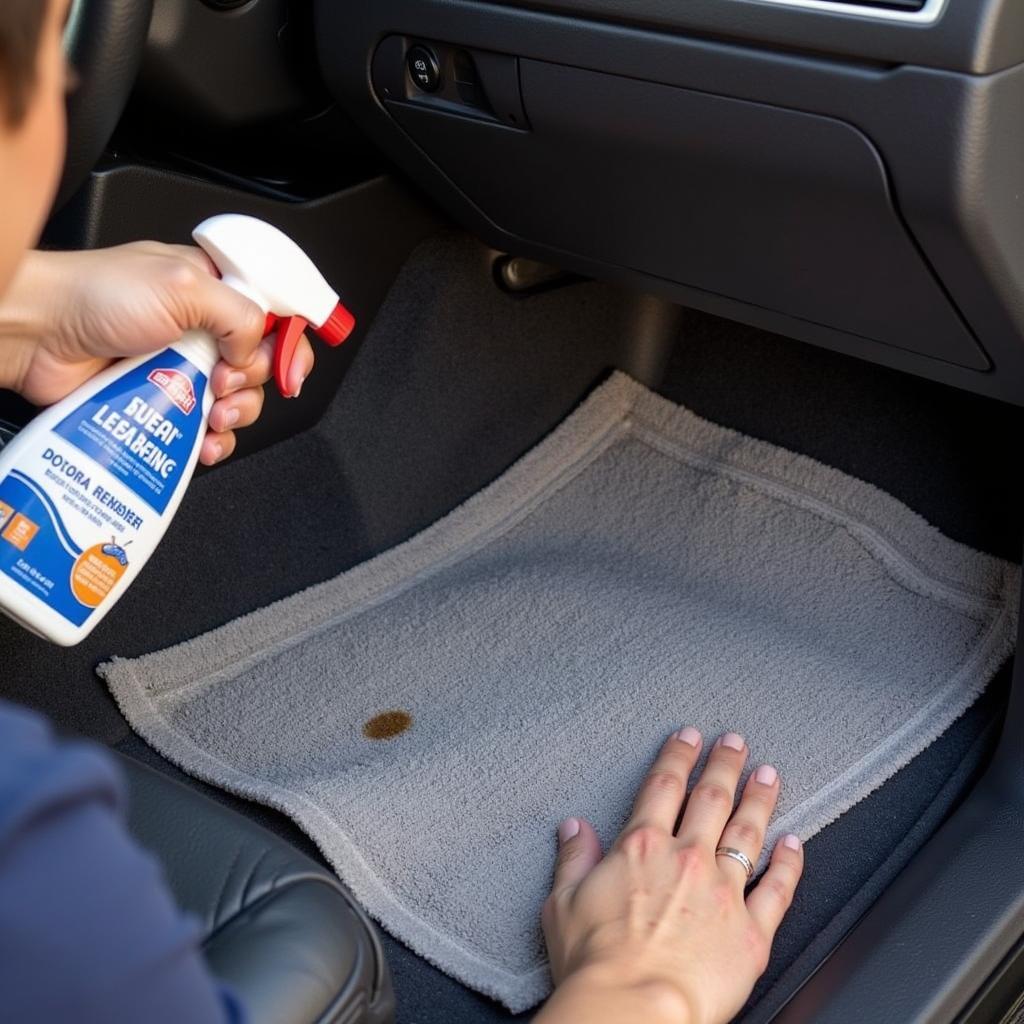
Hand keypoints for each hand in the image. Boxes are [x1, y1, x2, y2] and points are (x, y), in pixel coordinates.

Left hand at [0, 243, 315, 464]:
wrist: (36, 334)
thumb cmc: (94, 294)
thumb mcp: (183, 285)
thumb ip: (239, 314)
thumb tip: (256, 350)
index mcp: (214, 288)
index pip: (275, 316)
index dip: (291, 344)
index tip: (291, 370)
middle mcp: (203, 328)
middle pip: (261, 366)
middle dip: (253, 383)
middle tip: (225, 381)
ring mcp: (183, 368)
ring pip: (237, 402)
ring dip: (235, 415)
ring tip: (212, 415)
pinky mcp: (163, 404)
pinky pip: (205, 431)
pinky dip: (212, 442)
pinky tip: (202, 442)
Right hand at [536, 729, 803, 1023]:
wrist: (634, 1009)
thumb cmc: (595, 964)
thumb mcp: (563, 902)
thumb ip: (573, 859)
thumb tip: (574, 827)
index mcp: (642, 847)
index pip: (664, 786)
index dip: (679, 757)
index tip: (689, 738)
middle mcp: (687, 859)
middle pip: (712, 798)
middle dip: (725, 764)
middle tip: (736, 742)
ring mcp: (724, 892)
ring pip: (748, 832)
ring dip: (760, 799)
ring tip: (769, 775)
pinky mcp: (751, 931)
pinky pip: (778, 888)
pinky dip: (790, 862)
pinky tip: (794, 843)